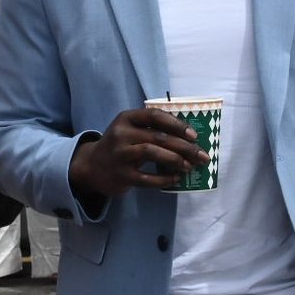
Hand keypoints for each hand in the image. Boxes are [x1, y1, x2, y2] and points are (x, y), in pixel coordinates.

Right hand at [69, 107, 208, 197]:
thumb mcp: (129, 130)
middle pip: (158, 136)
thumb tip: (189, 138)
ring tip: (189, 166)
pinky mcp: (121, 175)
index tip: (193, 135)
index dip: (177, 124)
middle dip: (184, 147)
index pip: (154, 115)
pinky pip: (147, 178)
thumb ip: (152, 129)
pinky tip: (175, 179)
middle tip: (202, 156)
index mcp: (126, 118)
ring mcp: (119, 154)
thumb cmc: (120, 146)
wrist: (93, 166)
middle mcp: (121, 134)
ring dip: (176, 159)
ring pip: (152, 152)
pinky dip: (164, 179)